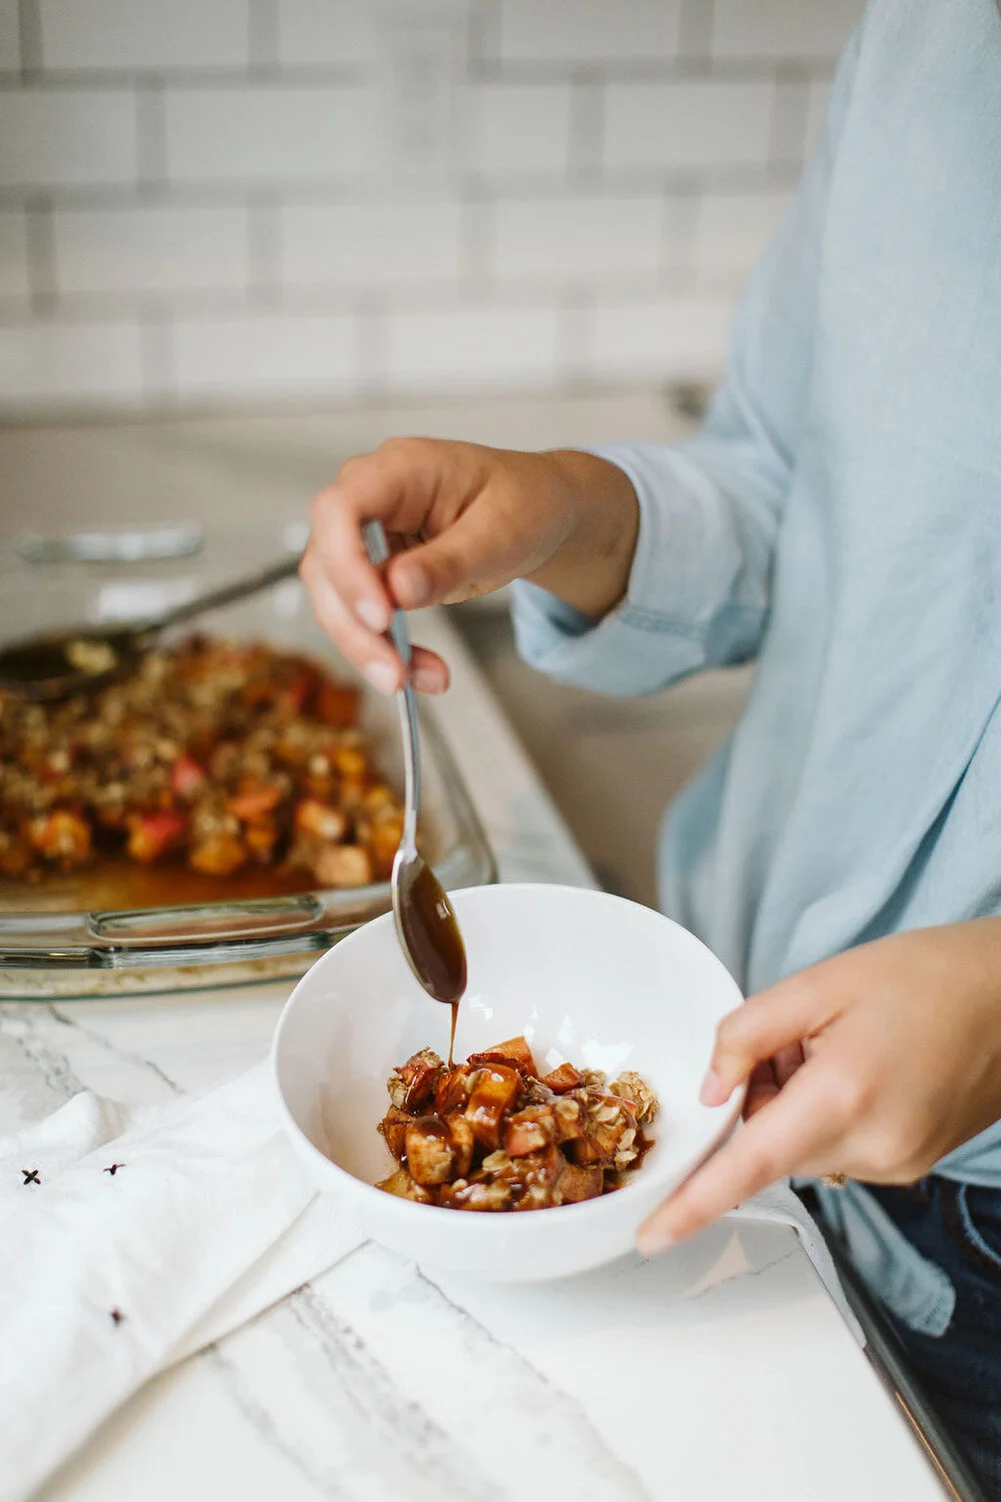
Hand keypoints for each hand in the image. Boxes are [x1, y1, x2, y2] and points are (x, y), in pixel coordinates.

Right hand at [301, 438, 638, 694]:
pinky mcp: (373, 572)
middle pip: (326, 563)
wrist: (537, 511)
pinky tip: (423, 672)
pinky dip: (387, 650)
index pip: (339, 508)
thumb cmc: (524, 501)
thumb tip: (399, 590)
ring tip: (419, 679)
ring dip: (368, 648)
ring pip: (334, 599)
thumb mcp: (503, 531)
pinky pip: (361, 617)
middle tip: (394, 673)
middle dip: (355, 626)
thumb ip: (450, 560)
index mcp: (399, 469)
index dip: (346, 564)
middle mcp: (370, 500)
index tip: (381, 615)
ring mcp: (366, 537)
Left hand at [637, 918, 1000, 1253]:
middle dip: (762, 1099)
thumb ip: (745, 1035)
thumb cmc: (924, 977)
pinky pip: (838, 1150)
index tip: (650, 1237)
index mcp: (843, 1096)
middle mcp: (873, 1146)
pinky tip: (862, 1067)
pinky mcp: (910, 1164)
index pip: (749, 1166)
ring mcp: (897, 1163)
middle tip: (796, 1041)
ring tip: (841, 1047)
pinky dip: (828, 1115)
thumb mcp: (816, 984)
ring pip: (802, 1150)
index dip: (694, 1205)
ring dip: (797, 1106)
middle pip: (770, 1148)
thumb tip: (711, 1089)